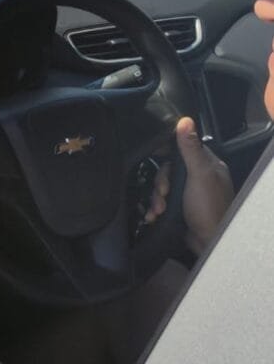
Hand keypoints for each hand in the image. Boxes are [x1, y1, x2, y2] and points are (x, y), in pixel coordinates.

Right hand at [143, 117, 234, 254]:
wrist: (210, 244)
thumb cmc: (208, 207)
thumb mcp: (199, 174)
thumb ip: (190, 148)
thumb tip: (185, 120)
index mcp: (208, 165)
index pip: (182, 148)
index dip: (166, 152)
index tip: (153, 156)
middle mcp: (199, 177)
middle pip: (168, 169)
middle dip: (160, 183)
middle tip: (163, 194)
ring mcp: (189, 194)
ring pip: (163, 186)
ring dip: (156, 198)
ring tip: (158, 210)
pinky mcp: (180, 208)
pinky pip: (162, 201)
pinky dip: (156, 208)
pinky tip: (154, 216)